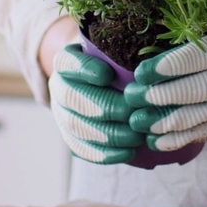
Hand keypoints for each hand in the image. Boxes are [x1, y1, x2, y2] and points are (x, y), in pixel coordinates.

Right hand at [48, 44, 142, 163]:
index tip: (107, 75)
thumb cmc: (114, 64)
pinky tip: (128, 152)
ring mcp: (61, 114)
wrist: (99, 84)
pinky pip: (82, 149)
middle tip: (130, 112)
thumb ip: (125, 55)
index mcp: (66, 62)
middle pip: (72, 97)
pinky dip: (105, 154)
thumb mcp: (116, 53)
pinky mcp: (70, 137)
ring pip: (76, 126)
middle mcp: (59, 87)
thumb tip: (147, 64)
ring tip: (135, 136)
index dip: (84, 69)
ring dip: (108, 134)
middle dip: (103, 106)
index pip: (68, 63)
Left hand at [123, 7, 206, 151]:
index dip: (172, 65)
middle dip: (166, 97)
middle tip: (137, 99)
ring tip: (145, 126)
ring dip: (174, 123)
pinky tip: (166, 141)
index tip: (145, 70)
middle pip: (203, 88)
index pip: (203, 54)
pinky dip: (192, 136)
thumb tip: (164, 47)